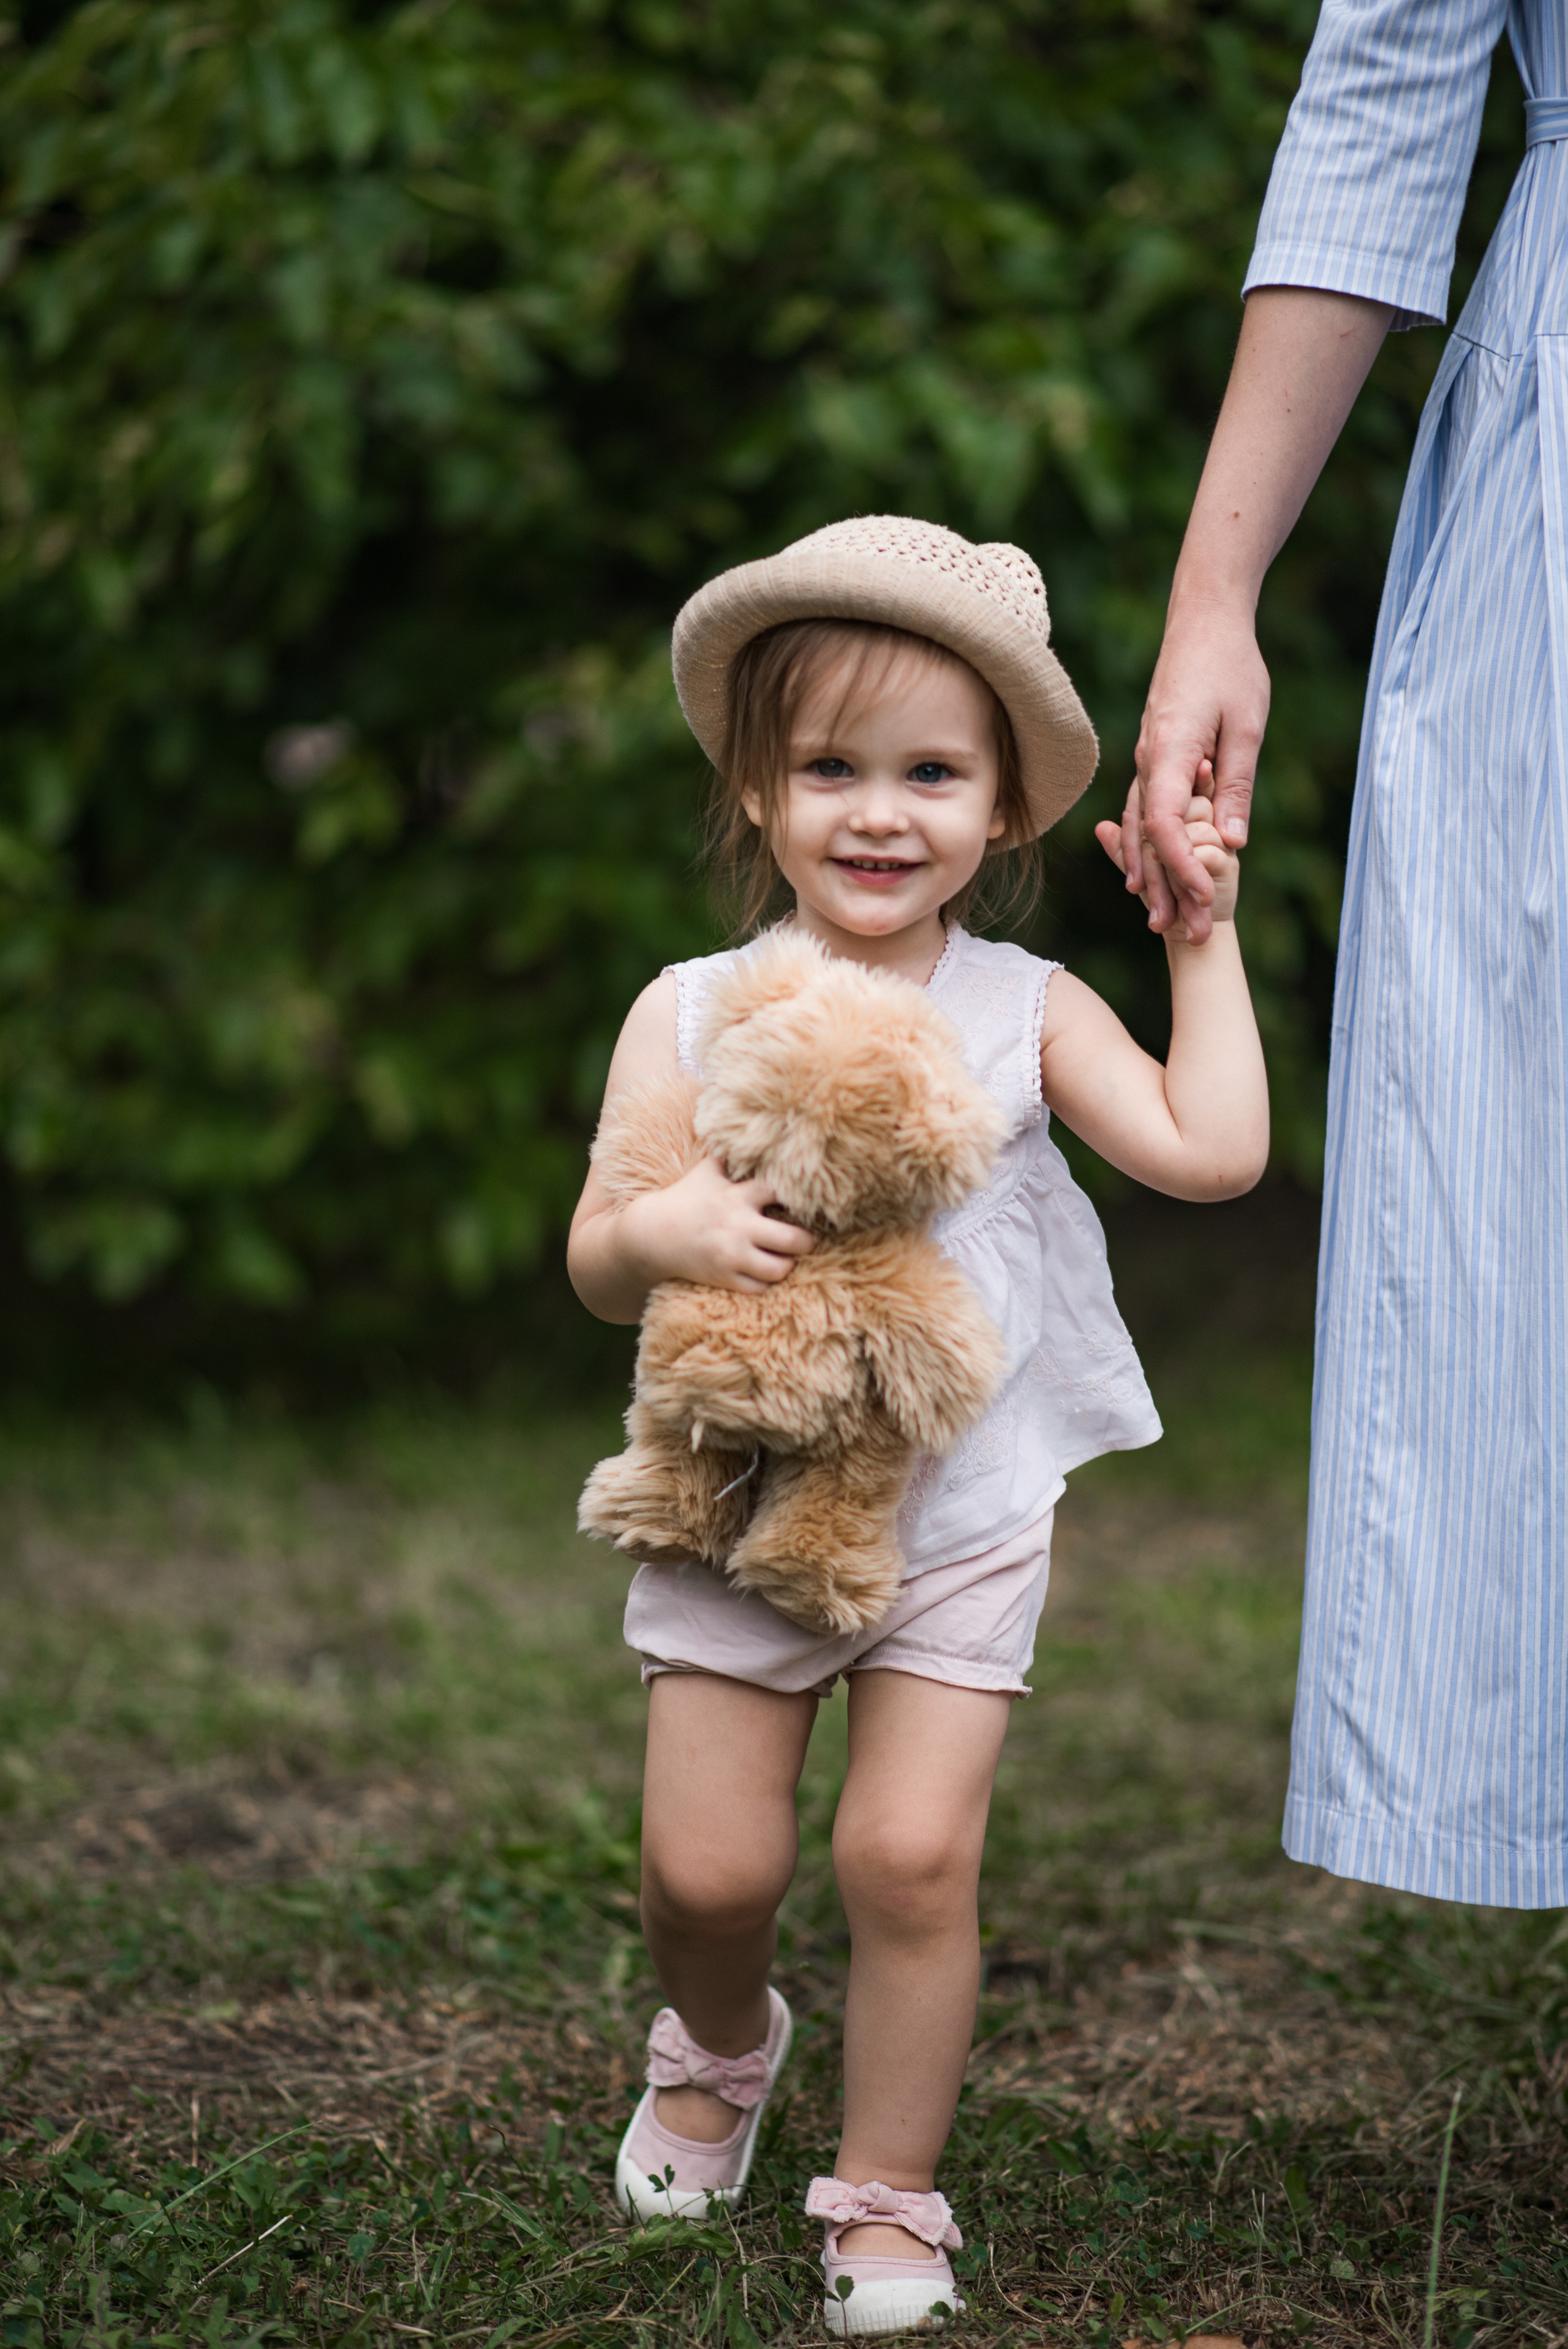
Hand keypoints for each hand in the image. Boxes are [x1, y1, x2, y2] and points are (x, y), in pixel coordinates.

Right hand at [621, 1156, 814, 1294]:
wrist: (652, 1235)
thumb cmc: (685, 1198)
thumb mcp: (707, 1171)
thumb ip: (731, 1154)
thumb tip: (746, 1125)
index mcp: (738, 1197)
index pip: (782, 1192)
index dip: (801, 1196)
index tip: (808, 1200)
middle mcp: (738, 1227)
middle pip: (794, 1240)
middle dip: (806, 1240)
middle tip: (804, 1239)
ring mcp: (731, 1255)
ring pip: (780, 1269)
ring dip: (787, 1264)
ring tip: (784, 1257)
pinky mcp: (724, 1278)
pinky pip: (760, 1288)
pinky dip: (766, 1282)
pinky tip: (762, 1272)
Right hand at [1124, 599, 1269, 940]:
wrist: (1203, 621)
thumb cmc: (1230, 665)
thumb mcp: (1247, 725)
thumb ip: (1235, 785)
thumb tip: (1232, 844)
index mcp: (1168, 751)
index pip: (1163, 824)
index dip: (1182, 865)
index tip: (1207, 895)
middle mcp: (1147, 761)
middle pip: (1148, 839)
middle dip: (1168, 889)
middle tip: (1191, 934)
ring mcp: (1145, 762)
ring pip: (1139, 832)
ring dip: (1153, 878)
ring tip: (1165, 922)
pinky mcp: (1152, 760)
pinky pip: (1142, 815)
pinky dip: (1145, 851)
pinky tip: (1145, 880)